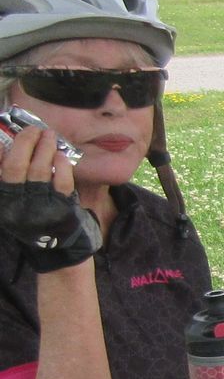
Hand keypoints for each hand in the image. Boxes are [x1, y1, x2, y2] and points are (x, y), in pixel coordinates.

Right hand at [0, 121, 100, 271]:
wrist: (56, 250)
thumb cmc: (33, 220)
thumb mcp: (13, 204)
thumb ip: (7, 180)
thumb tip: (2, 147)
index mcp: (5, 201)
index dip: (0, 153)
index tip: (4, 136)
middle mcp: (17, 203)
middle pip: (15, 167)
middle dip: (24, 143)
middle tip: (32, 129)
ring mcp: (39, 205)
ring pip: (39, 171)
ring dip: (44, 148)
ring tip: (48, 135)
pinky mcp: (61, 208)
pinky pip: (61, 182)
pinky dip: (61, 166)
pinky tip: (60, 155)